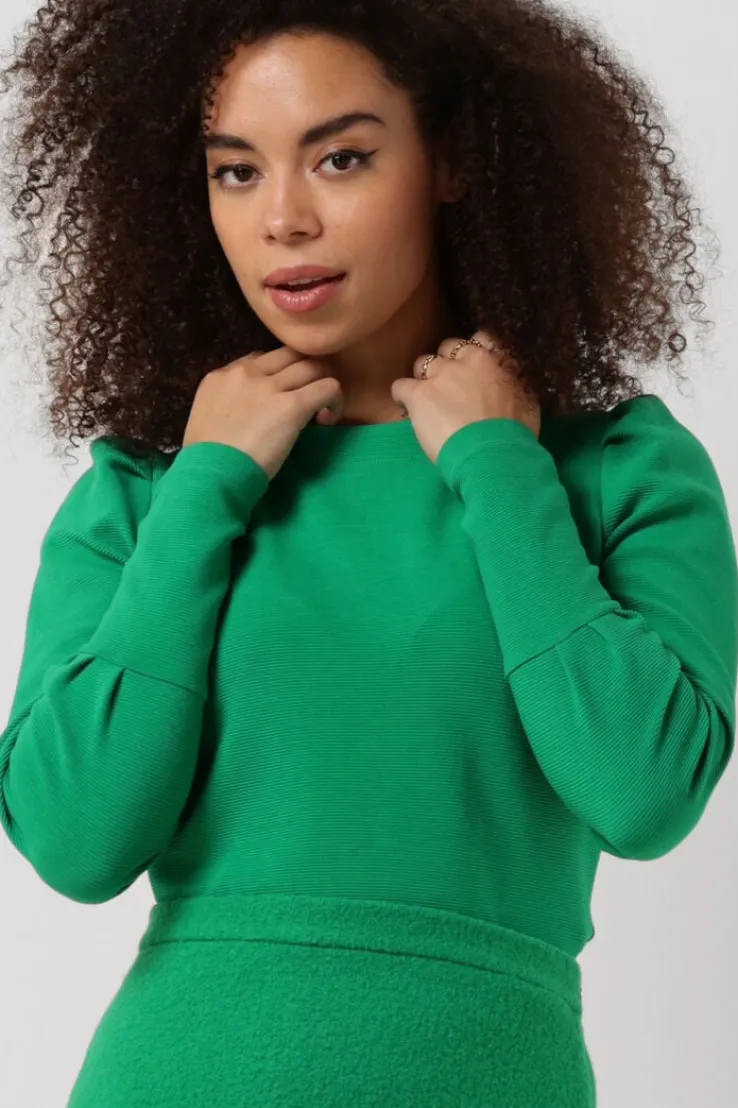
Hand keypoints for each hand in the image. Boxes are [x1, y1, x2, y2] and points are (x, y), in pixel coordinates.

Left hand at [390, 329, 540, 465]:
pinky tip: (406, 407)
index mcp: (492, 360)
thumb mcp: (526, 401)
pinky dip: (402, 396)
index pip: (480, 339)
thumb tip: (511, 380)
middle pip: (448, 347)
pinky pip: (400, 386)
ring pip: (422, 363)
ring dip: (425, 378)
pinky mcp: (418, 394)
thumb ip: (515, 383)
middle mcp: (464, 360)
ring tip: (427, 399)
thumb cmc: (515, 434)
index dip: (472, 354)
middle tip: (450, 386)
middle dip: (447, 363)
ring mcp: (439, 375)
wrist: (492, 455)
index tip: (472, 369)